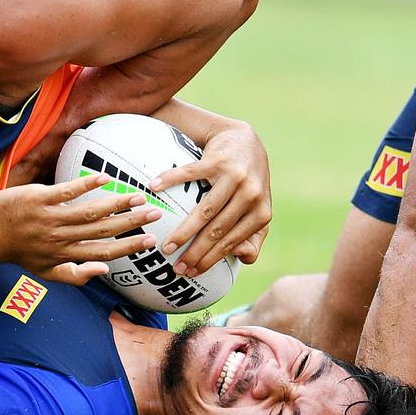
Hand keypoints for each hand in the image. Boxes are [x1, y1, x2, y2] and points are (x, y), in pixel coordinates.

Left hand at [0, 173, 161, 284]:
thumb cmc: (18, 252)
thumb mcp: (45, 272)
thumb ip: (75, 275)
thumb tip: (106, 271)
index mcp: (64, 255)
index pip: (103, 252)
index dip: (128, 247)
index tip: (151, 240)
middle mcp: (60, 238)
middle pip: (102, 231)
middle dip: (131, 223)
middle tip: (155, 214)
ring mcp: (49, 218)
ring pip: (89, 212)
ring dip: (115, 204)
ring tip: (138, 197)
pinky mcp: (38, 199)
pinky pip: (66, 192)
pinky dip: (86, 185)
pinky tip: (104, 179)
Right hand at [150, 121, 271, 276]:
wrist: (244, 140)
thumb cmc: (247, 182)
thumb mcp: (257, 208)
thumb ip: (253, 236)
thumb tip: (242, 259)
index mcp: (261, 212)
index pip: (231, 242)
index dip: (211, 260)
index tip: (191, 273)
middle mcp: (251, 195)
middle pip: (217, 230)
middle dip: (195, 252)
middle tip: (176, 267)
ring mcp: (234, 177)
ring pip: (205, 211)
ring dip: (183, 231)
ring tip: (165, 246)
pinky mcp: (217, 160)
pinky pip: (189, 174)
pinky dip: (170, 180)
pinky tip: (154, 188)